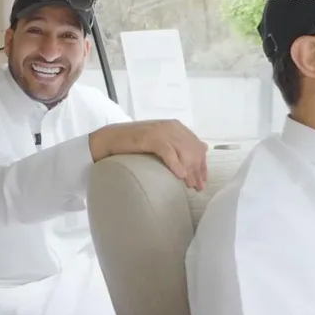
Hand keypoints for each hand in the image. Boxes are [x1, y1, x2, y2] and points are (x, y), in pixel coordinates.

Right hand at [90, 119, 208, 190]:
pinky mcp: (151, 137)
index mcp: (175, 126)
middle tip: (198, 187)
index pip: (196, 146)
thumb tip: (202, 150)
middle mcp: (171, 127)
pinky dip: (176, 164)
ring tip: (190, 185)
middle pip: (192, 150)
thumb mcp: (159, 142)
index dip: (202, 164)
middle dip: (198, 170)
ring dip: (189, 171)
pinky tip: (180, 175)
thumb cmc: (134, 144)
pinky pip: (168, 152)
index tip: (203, 180)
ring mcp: (161, 130)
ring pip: (183, 152)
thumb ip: (176, 145)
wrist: (111, 138)